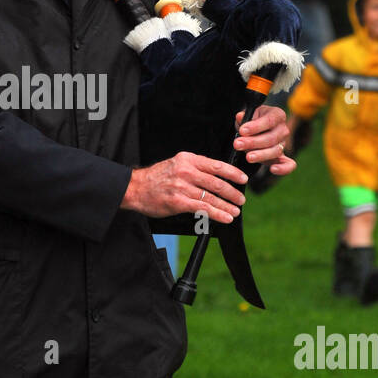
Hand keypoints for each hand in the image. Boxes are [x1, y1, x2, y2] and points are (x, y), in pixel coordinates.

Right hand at [121, 152, 247, 222]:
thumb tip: (217, 177)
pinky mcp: (178, 202)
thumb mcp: (176, 164)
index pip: (216, 165)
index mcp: (187, 159)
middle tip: (241, 199)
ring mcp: (182, 186)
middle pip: (216, 182)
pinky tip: (225, 217)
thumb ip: (195, 168)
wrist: (135, 188)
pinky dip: (217, 214)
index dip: (233, 173)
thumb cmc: (156, 178)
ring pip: (211, 197)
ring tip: (235, 211)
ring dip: (227, 205)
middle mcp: (186, 171)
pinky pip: (203, 208)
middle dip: (232, 192)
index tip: (243, 179)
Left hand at [233, 104, 296, 176]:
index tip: (242, 130)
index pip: (269, 121)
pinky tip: (272, 169)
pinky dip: (283, 168)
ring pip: (276, 151)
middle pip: (272, 138)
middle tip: (238, 144)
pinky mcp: (282, 157)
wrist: (254, 130)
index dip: (256, 126)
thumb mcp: (247, 115)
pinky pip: (289, 164)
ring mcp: (283, 144)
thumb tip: (240, 117)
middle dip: (253, 142)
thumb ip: (244, 117)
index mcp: (277, 115)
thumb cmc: (251, 121)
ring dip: (261, 155)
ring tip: (248, 157)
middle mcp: (283, 130)